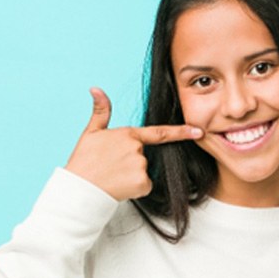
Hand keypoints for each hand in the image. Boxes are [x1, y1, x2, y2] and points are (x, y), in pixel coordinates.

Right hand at [66, 87, 202, 200]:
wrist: (79, 188)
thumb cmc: (83, 161)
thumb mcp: (91, 133)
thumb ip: (101, 111)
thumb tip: (96, 88)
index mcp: (128, 135)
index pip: (160, 132)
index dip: (181, 131)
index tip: (199, 131)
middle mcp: (137, 150)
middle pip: (144, 156)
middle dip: (131, 162)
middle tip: (111, 166)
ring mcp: (141, 166)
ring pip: (144, 172)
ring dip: (132, 175)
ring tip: (113, 176)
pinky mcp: (142, 183)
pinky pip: (144, 185)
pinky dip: (135, 188)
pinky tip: (119, 186)